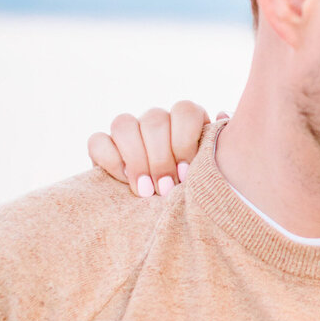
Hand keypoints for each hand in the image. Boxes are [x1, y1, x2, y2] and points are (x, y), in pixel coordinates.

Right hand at [87, 101, 213, 196]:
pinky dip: (110, 161)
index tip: (187, 175)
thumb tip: (222, 116)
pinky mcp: (103, 147)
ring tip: (146, 191)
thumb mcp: (212, 171)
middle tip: (167, 189)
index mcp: (186, 120)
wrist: (165, 210)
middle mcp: (157, 120)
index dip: (184, 142)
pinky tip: (124, 182)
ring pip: (123, 123)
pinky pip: (97, 140)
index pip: (185, 111)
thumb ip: (218, 146)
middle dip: (160, 158)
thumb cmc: (196, 189)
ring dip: (135, 159)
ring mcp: (128, 131)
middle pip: (155, 119)